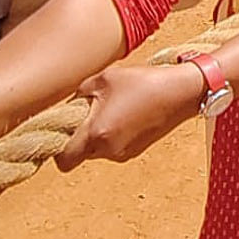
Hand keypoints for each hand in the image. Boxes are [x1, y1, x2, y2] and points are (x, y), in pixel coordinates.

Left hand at [55, 64, 200, 169]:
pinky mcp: (136, 150)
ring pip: (97, 150)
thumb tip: (68, 106)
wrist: (181, 92)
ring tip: (112, 107)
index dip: (57, 149)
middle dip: (78, 137)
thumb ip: (79, 94)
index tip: (61, 131)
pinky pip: (113, 147)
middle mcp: (109, 149)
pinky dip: (113, 134)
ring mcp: (124, 153)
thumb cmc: (142, 82)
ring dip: (97, 134)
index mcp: (97, 133)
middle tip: (87, 112)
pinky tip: (126, 112)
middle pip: (79, 154)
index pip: (63, 160)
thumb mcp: (103, 79)